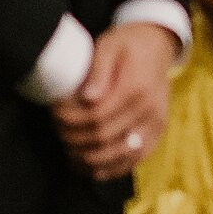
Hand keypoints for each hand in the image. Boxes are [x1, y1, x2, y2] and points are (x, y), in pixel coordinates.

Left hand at [53, 22, 178, 179]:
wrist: (158, 46)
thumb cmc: (128, 44)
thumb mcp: (109, 46)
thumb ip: (98, 70)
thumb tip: (88, 97)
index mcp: (137, 88)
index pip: (97, 116)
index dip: (70, 121)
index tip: (54, 115)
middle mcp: (150, 109)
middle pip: (104, 137)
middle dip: (74, 139)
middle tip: (57, 131)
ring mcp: (156, 123)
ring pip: (121, 155)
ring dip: (90, 159)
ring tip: (69, 150)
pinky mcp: (158, 132)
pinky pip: (136, 158)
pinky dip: (113, 168)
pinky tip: (92, 168)